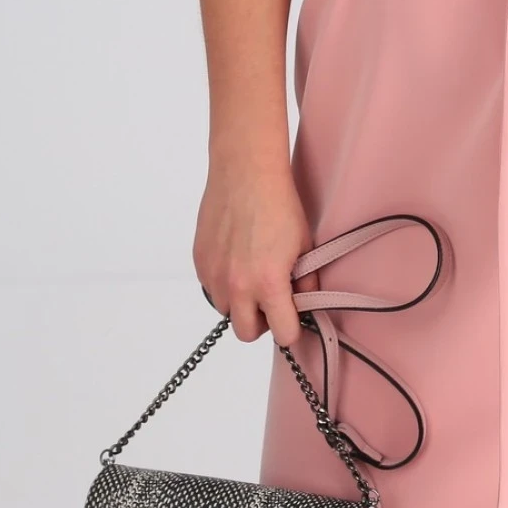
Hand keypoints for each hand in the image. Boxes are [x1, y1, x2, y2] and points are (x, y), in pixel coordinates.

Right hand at [193, 160, 317, 347]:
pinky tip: (237, 259)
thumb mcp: (304, 245)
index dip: (291, 329)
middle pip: (246, 333)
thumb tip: (307, 303)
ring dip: (240, 303)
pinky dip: (224, 283)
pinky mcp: (200, 263)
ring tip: (252, 275)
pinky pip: (212, 288)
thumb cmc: (278, 204)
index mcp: (268, 284)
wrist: (246, 173)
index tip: (292, 319)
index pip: (282, 334)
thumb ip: (306, 282)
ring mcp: (214, 276)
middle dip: (262, 323)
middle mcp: (237, 286)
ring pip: (226, 311)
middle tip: (271, 301)